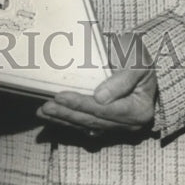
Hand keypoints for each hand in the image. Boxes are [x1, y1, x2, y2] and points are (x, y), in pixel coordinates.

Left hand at [35, 32, 156, 139]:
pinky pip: (86, 124)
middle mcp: (129, 124)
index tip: (61, 97)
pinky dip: (69, 121)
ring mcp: (118, 126)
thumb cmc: (140, 58)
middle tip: (45, 106)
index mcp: (139, 111)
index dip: (81, 104)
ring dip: (63, 119)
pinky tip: (54, 117)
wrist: (142, 62)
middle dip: (67, 114)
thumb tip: (100, 98)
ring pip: (87, 125)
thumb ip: (122, 80)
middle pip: (93, 120)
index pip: (105, 110)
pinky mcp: (107, 123)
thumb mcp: (137, 63)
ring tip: (43, 112)